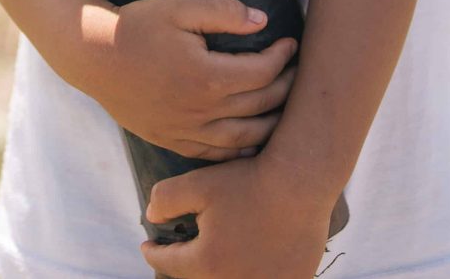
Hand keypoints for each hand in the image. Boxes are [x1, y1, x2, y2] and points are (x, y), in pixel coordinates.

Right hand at [74, 0, 296, 160]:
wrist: (93, 56)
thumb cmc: (137, 26)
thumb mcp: (180, 7)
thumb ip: (224, 11)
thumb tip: (262, 21)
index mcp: (206, 77)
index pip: (263, 72)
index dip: (283, 57)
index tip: (290, 44)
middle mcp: (200, 110)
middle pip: (259, 105)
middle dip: (285, 87)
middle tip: (296, 71)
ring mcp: (186, 130)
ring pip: (243, 137)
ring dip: (271, 124)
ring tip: (284, 106)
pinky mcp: (172, 140)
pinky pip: (215, 154)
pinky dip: (239, 148)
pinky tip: (251, 138)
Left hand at [141, 157, 332, 277]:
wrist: (301, 181)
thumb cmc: (250, 180)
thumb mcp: (198, 183)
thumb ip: (165, 199)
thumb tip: (152, 217)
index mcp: (206, 263)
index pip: (169, 264)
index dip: (154, 253)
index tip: (148, 246)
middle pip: (198, 277)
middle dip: (186, 264)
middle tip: (182, 251)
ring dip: (218, 271)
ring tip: (215, 255)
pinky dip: (251, 273)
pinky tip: (249, 260)